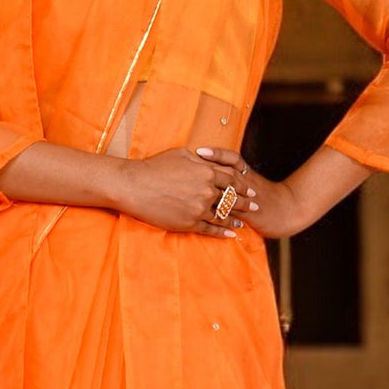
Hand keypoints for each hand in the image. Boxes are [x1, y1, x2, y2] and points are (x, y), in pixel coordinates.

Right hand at [112, 146, 252, 237]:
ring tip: (242, 223)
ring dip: (235, 220)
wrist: (134, 186)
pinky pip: (210, 229)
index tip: (251, 191)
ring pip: (223, 216)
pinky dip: (222, 233)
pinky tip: (230, 235)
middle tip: (255, 207)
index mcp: (207, 172)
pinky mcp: (189, 223)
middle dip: (245, 203)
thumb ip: (201, 159)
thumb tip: (212, 160)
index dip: (243, 186)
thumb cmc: (155, 167)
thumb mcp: (182, 154)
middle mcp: (207, 191)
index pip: (232, 180)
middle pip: (232, 198)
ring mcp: (198, 209)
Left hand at [191, 147, 302, 239]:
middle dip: (208, 168)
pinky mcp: (248, 214)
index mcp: (247, 174)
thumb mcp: (253, 182)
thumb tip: (213, 168)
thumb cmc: (266, 197)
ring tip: (194, 186)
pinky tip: (204, 211)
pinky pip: (231, 211)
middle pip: (226, 172)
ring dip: (210, 188)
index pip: (231, 159)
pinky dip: (218, 210)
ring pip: (228, 191)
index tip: (199, 150)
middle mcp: (246, 183)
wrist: (288, 211)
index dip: (216, 154)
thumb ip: (236, 175)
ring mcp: (247, 199)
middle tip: (190, 165)